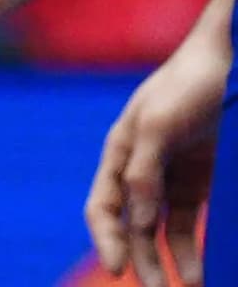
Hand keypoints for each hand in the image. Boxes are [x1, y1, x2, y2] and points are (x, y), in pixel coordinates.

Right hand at [93, 20, 231, 285]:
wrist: (229, 62)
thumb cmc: (188, 85)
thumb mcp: (158, 123)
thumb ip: (143, 171)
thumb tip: (139, 220)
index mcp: (119, 151)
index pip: (103, 206)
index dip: (107, 238)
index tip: (120, 269)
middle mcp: (140, 167)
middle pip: (131, 224)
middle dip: (139, 259)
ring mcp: (170, 174)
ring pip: (160, 228)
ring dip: (167, 259)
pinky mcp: (199, 179)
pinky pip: (189, 220)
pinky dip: (191, 246)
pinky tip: (198, 268)